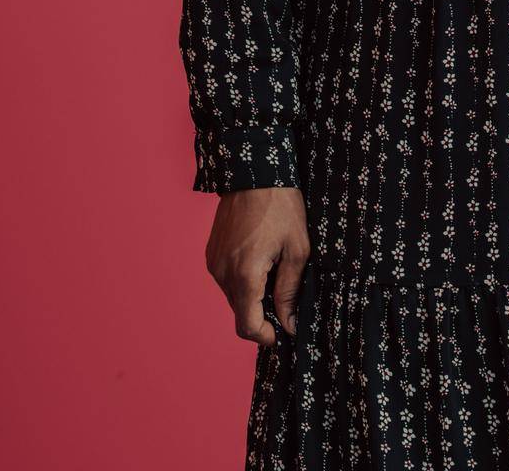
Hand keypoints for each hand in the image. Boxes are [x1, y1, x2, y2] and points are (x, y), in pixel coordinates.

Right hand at [205, 187, 310, 345]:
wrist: (254, 172)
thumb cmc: (281, 206)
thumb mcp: (297, 248)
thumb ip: (289, 291)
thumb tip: (289, 324)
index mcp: (245, 275)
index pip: (247, 327)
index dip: (265, 336)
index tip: (282, 331)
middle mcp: (223, 273)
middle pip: (241, 313)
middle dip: (263, 313)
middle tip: (285, 293)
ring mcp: (214, 263)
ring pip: (234, 297)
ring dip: (253, 294)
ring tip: (273, 267)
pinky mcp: (211, 254)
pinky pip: (227, 280)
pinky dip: (243, 280)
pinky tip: (259, 257)